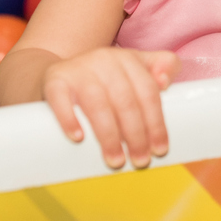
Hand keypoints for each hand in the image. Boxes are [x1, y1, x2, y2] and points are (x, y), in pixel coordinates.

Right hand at [42, 47, 180, 168]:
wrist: (59, 74)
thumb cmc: (105, 80)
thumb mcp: (136, 68)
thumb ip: (162, 67)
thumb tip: (165, 82)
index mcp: (128, 59)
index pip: (148, 92)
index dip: (156, 122)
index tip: (159, 149)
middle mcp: (104, 59)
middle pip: (125, 100)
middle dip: (136, 135)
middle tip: (140, 161)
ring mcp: (78, 69)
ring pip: (97, 103)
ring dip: (109, 135)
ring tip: (115, 160)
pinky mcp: (54, 80)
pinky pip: (60, 99)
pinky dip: (69, 119)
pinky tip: (78, 138)